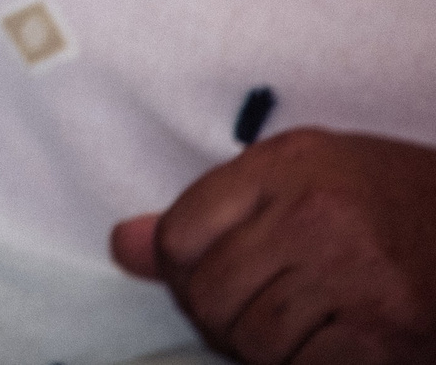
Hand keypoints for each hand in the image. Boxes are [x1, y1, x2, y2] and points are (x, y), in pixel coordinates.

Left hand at [111, 129, 435, 362]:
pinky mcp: (387, 337)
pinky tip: (325, 345)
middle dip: (214, 316)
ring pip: (250, 338)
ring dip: (258, 347)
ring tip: (290, 328)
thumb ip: (213, 206)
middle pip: (209, 293)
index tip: (203, 274)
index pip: (179, 233)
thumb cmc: (391, 197)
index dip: (180, 267)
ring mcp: (354, 280)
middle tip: (246, 313)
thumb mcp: (304, 171)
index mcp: (288, 168)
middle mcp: (315, 218)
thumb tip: (123, 247)